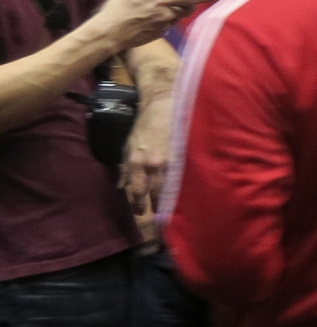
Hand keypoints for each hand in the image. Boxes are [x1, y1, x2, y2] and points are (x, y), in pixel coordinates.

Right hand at [88, 0, 211, 56]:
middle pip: (186, 8)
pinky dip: (161, 22)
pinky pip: (166, 25)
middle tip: (174, 1)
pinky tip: (145, 21)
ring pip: (175, 17)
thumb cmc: (118, 8)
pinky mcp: (160, 35)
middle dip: (185, 4)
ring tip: (151, 11)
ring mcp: (165, 26)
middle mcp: (167, 13)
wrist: (110, 32)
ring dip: (171, 13)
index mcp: (162, 0)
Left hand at [122, 94, 173, 215]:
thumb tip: (120, 187)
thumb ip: (125, 168)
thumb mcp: (128, 146)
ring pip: (171, 186)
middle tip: (158, 219)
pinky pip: (184, 176)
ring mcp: (171, 160)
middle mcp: (153, 163)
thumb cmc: (145, 126)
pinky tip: (187, 194)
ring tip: (173, 211)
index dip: (138, 203)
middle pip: (154, 192)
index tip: (141, 213)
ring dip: (171, 200)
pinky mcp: (185, 156)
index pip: (136, 189)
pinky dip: (184, 186)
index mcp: (136, 161)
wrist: (164, 107)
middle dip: (156, 206)